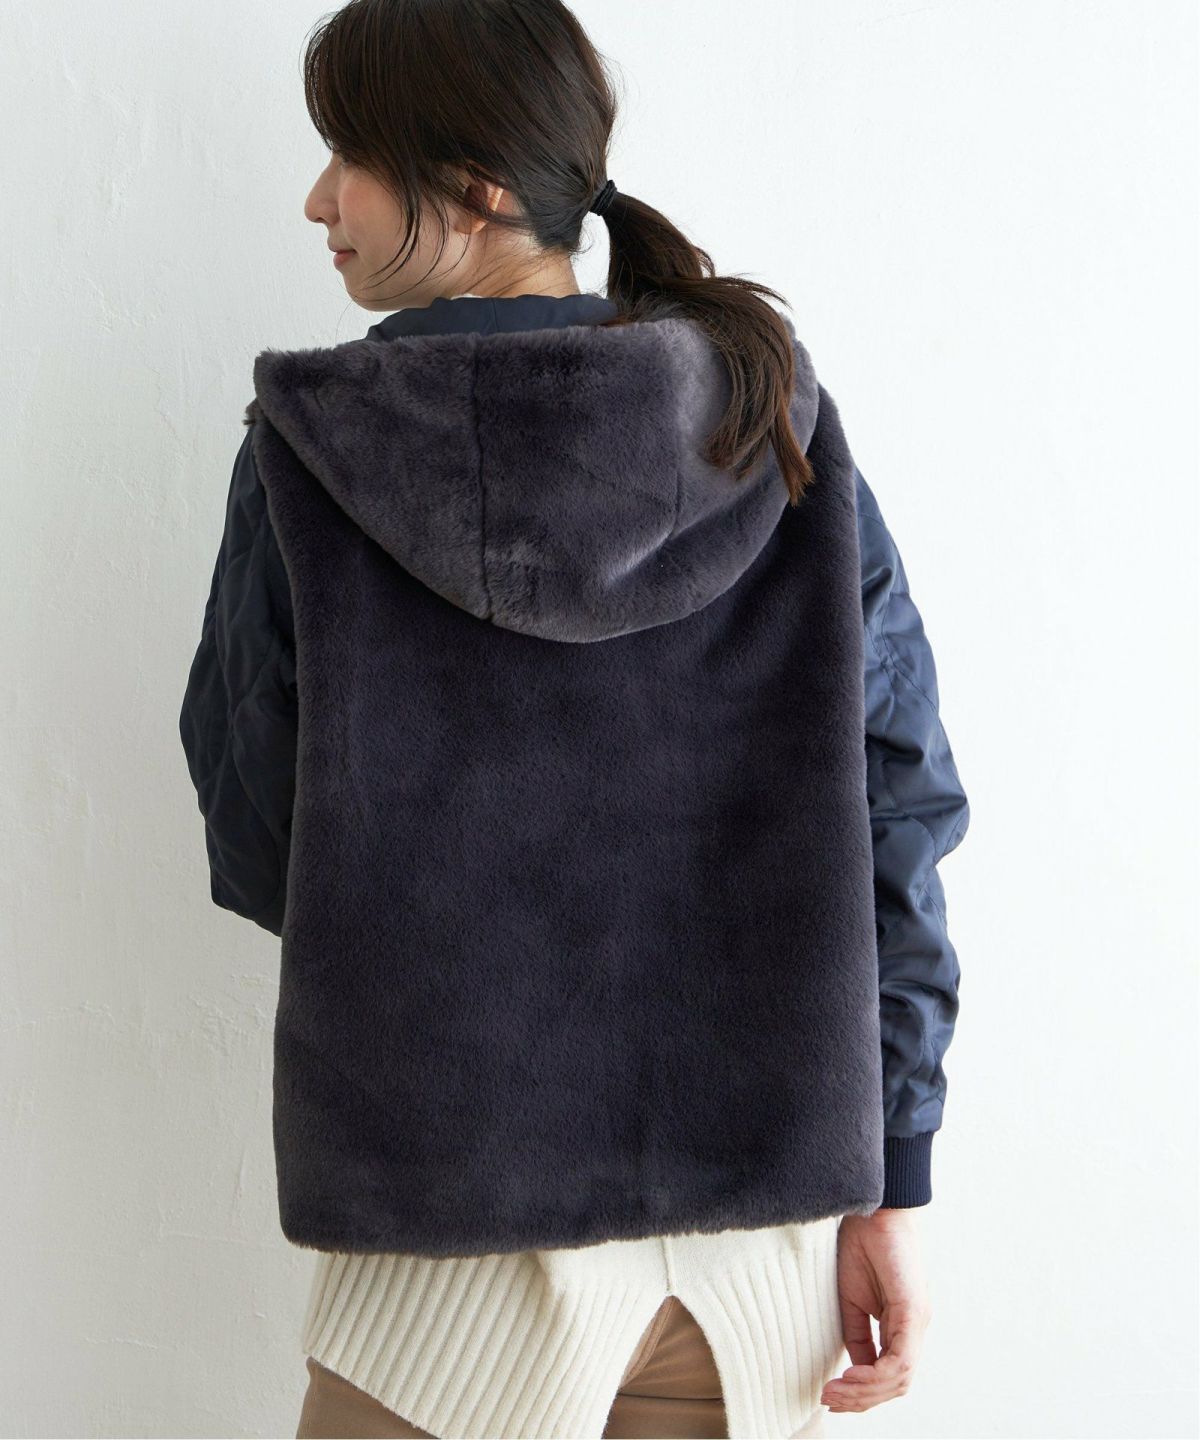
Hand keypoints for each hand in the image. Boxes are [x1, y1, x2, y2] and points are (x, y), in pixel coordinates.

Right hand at [819, 1207, 931, 1413]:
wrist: (873, 1208)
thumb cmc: (862, 1244)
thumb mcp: (852, 1298)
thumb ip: (858, 1333)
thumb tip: (856, 1368)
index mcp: (901, 1325)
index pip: (888, 1375)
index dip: (860, 1391)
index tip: (829, 1394)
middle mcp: (914, 1328)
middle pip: (895, 1385)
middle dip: (860, 1399)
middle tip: (829, 1400)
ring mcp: (917, 1322)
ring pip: (898, 1379)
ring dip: (864, 1392)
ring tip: (834, 1392)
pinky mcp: (914, 1312)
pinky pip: (899, 1360)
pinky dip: (874, 1376)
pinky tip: (850, 1376)